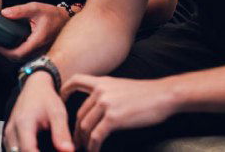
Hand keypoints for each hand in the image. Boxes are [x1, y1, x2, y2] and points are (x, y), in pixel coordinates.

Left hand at [0, 2, 68, 60]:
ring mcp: (40, 51)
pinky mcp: (41, 50)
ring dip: (12, 53)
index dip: (4, 52)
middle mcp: (39, 49)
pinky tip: (14, 43)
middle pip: (18, 59)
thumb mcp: (36, 8)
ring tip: (3, 43)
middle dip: (6, 53)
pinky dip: (18, 51)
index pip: (18, 53)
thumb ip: (20, 10)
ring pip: (23, 58)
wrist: (66, 19)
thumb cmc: (53, 14)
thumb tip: (4, 13)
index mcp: (37, 41)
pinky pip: (27, 55)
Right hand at [4, 72, 74, 151]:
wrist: (35, 87)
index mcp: (23, 124)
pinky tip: (40, 149)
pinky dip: (26, 151)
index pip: (28, 151)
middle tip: (55, 150)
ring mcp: (8, 134)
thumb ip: (62, 133)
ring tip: (50, 148)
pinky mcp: (9, 137)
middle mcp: (12, 131)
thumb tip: (69, 151)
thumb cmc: (46, 99)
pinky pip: (14, 150)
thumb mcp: (58, 113)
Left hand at [62, 75, 178, 151]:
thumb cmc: (146, 94)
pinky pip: (96, 136)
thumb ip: (107, 91)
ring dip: (84, 141)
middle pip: (80, 113)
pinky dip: (93, 147)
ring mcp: (106, 104)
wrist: (163, 96)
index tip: (61, 101)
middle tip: (76, 142)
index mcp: (102, 82)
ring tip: (85, 149)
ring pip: (85, 126)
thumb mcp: (122, 86)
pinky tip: (95, 151)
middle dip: (76, 130)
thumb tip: (97, 104)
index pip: (76, 80)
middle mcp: (101, 91)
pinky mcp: (113, 118)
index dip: (65, 90)